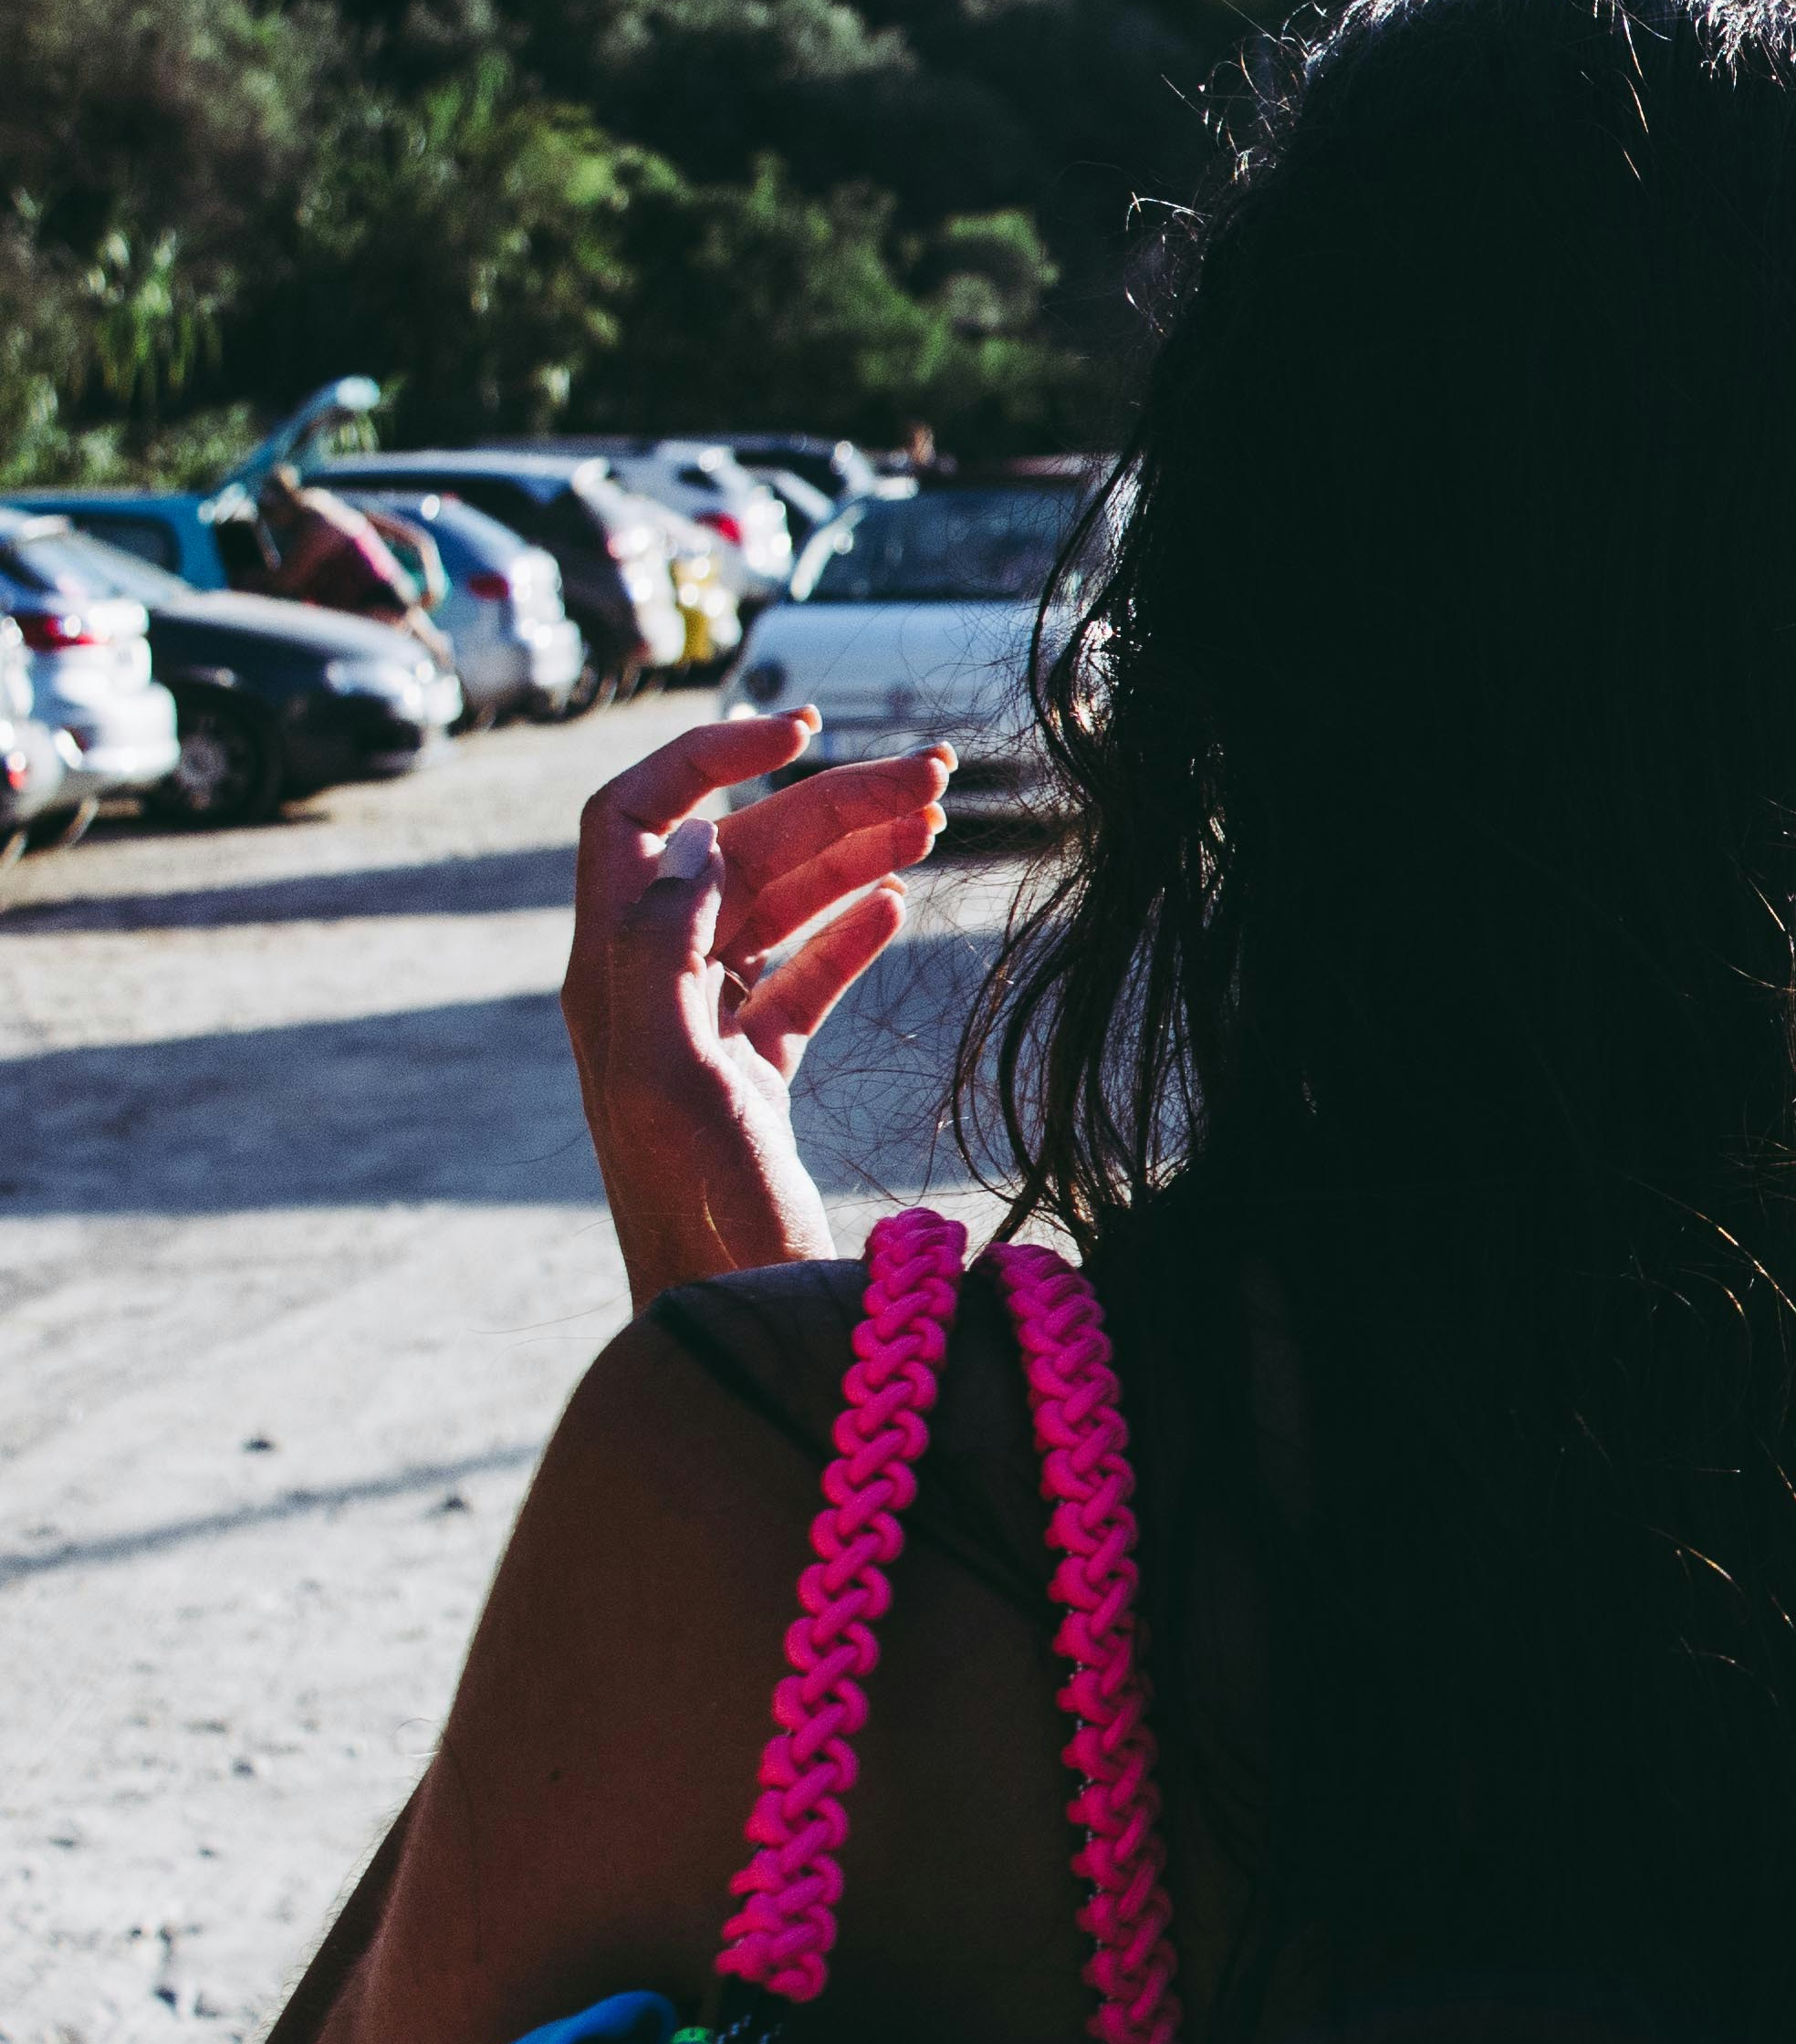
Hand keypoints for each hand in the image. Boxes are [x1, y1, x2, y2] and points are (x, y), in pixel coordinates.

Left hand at [562, 713, 946, 1309]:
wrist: (734, 1316)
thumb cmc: (700, 1214)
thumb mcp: (671, 1081)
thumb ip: (662, 956)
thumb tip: (688, 846)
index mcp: (611, 977)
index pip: (632, 820)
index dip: (704, 757)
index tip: (799, 727)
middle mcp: (649, 990)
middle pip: (731, 854)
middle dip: (825, 804)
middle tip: (932, 777)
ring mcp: (704, 1028)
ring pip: (776, 907)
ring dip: (851, 855)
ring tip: (936, 822)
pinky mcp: (755, 1070)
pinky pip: (799, 974)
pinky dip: (849, 928)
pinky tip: (900, 906)